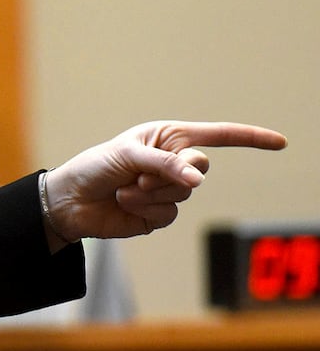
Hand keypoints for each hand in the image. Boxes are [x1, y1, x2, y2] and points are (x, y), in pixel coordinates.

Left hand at [43, 121, 286, 246]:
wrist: (71, 200)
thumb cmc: (95, 167)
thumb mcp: (127, 155)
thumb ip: (165, 164)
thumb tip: (199, 180)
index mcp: (169, 138)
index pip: (218, 136)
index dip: (250, 138)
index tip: (280, 142)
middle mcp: (174, 162)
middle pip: (201, 167)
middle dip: (172, 171)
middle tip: (141, 174)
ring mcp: (168, 190)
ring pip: (184, 193)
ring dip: (151, 192)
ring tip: (126, 188)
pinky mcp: (159, 214)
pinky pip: (169, 213)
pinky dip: (146, 208)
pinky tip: (125, 202)